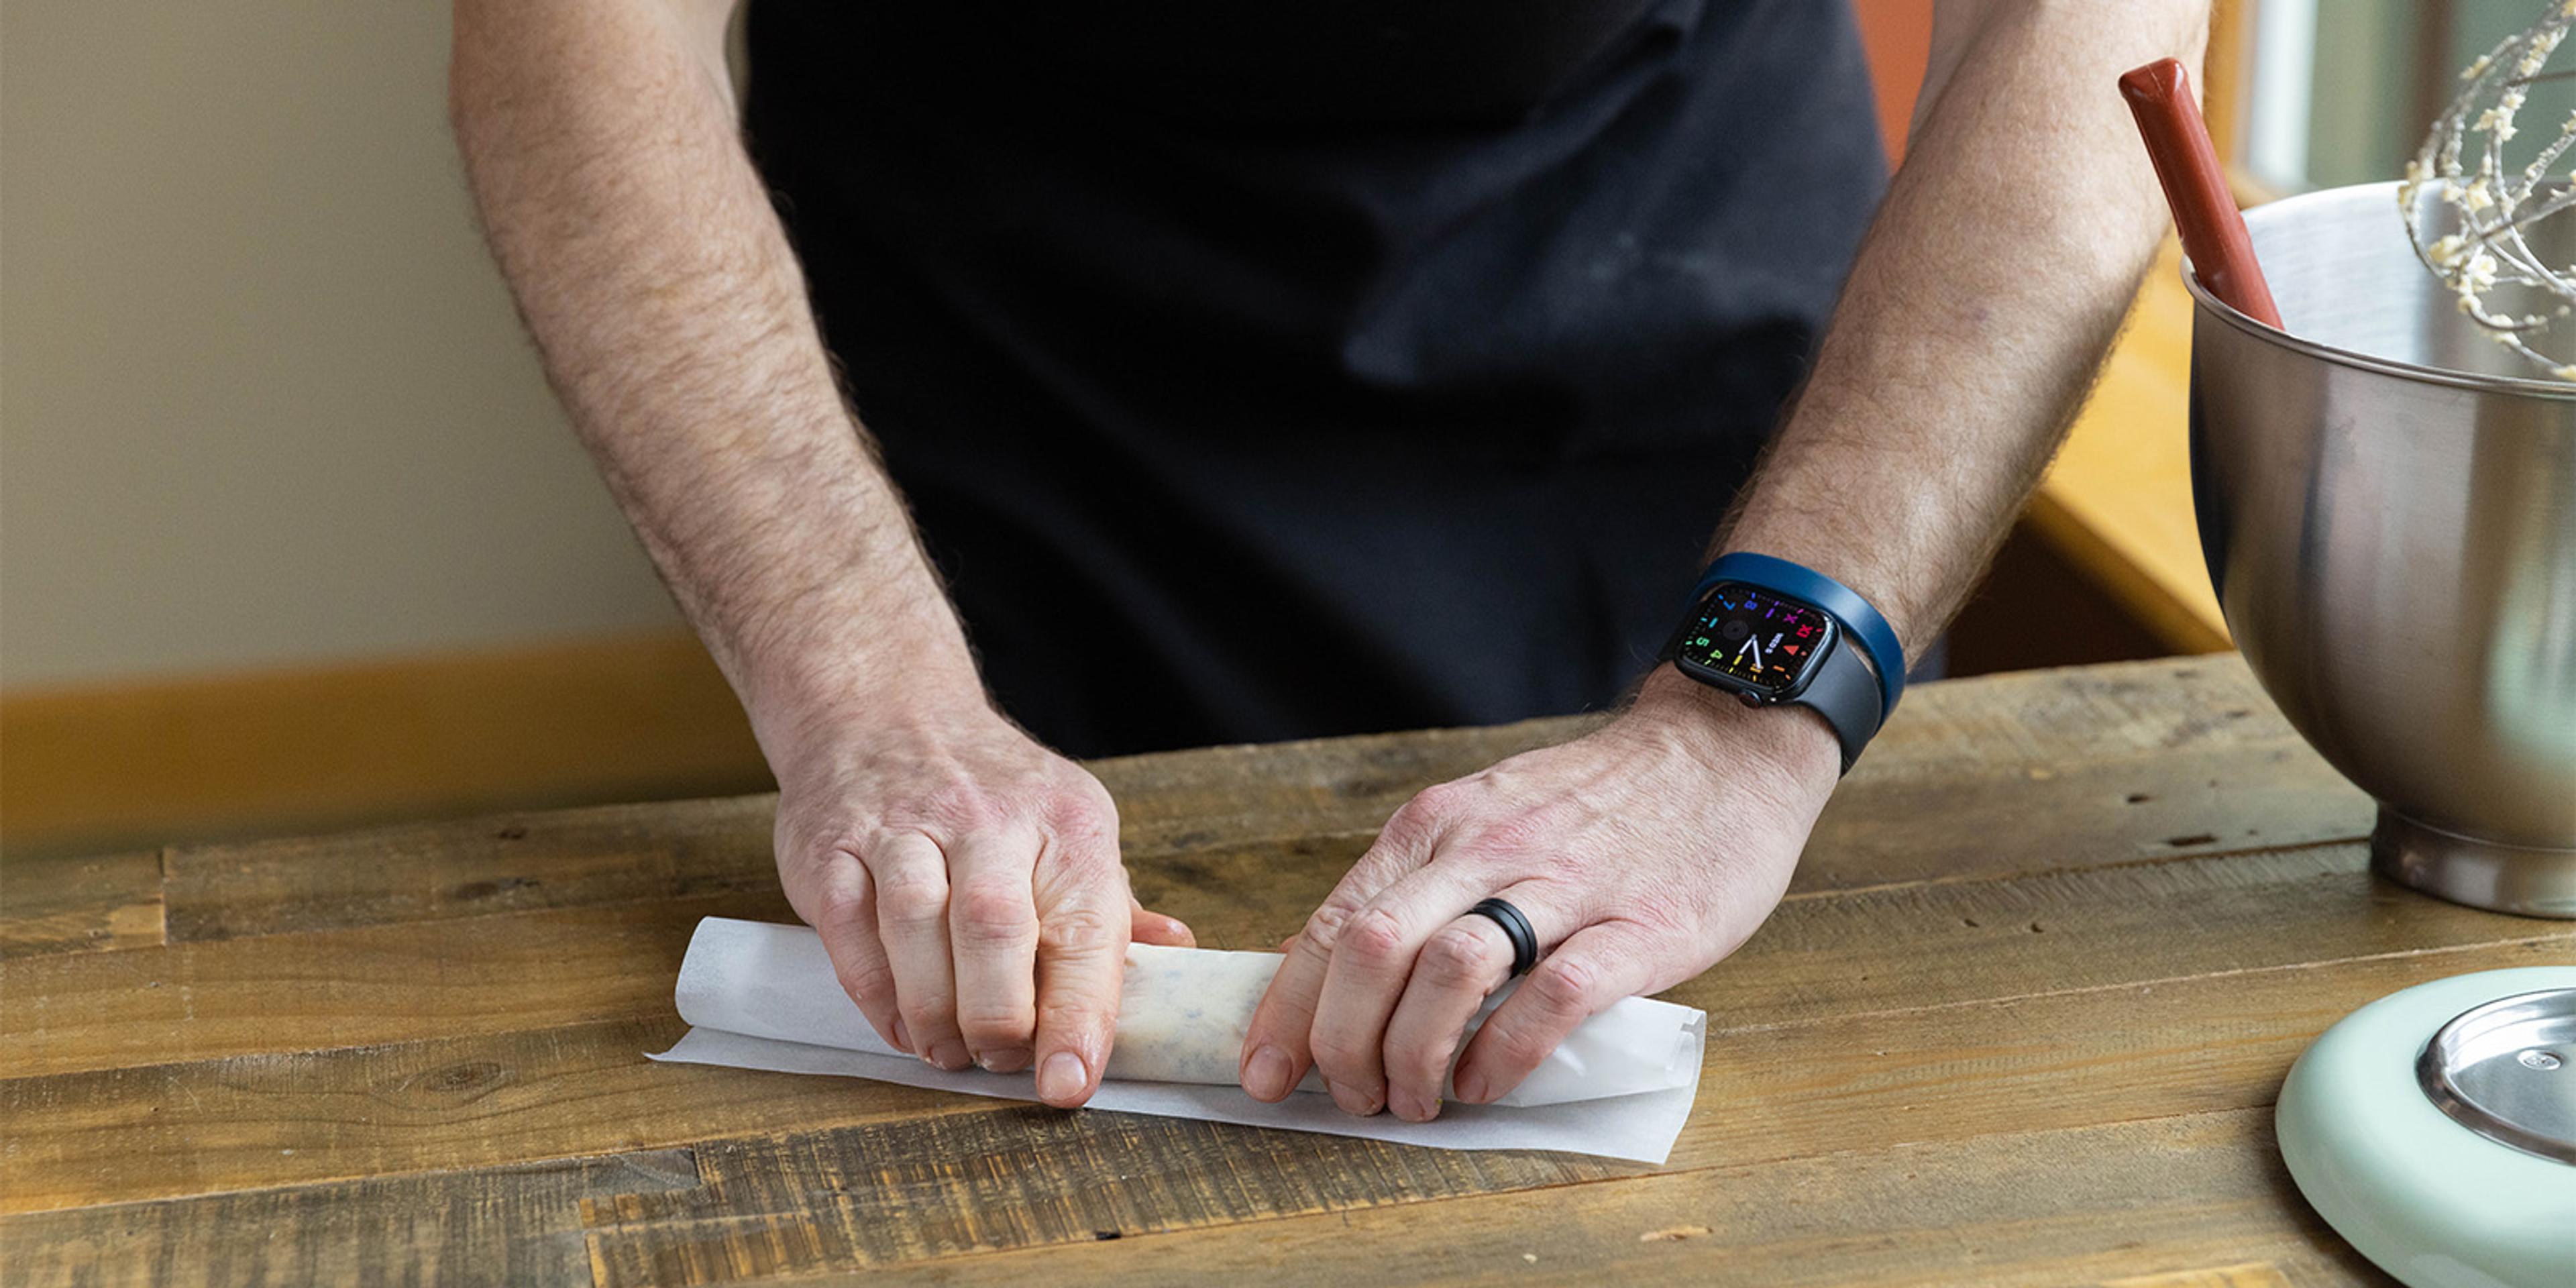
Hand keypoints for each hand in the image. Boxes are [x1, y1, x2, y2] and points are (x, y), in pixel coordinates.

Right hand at [768, 700, 1192, 1107]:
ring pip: (915, 924)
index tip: (1069, 1082)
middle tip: (998, 1060)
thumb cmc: (994, 795)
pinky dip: (874, 992)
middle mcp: (986, 817)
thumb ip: (1113, 904)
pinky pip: (849, 928)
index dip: (1079, 1014)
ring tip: (947, 1052)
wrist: (886, 712)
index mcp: (1066, 823)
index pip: (1084, 928)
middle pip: (994, 926)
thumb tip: (1177, 955)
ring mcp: (902, 826)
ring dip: (932, 1009)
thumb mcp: (1071, 828)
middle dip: (997, 1015)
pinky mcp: (832, 846)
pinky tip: (899, 1024)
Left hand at [1237, 665, 1840, 1119]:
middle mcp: (1486, 848)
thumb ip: (1408, 889)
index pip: (1337, 923)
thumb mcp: (1479, 821)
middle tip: (1352, 1097)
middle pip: (1374, 950)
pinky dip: (1505, 1051)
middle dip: (1342, 1043)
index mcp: (1437, 827)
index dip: (1288, 1009)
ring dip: (1414, 1055)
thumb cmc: (1594, 805)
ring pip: (1450, 970)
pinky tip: (1485, 1083)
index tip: (1264, 1073)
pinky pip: (1555, 995)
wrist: (1720, 753)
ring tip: (1415, 1102)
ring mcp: (1565, 884)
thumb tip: (1314, 964)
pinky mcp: (1640, 926)